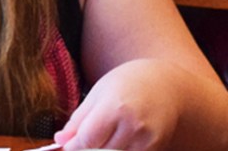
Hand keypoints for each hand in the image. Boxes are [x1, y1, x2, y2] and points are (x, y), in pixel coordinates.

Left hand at [54, 60, 181, 150]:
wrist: (167, 84)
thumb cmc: (130, 82)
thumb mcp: (99, 92)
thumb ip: (79, 118)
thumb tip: (60, 140)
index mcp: (115, 108)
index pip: (86, 140)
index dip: (74, 145)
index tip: (69, 143)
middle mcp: (133, 126)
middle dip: (88, 149)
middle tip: (88, 138)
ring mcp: (146, 140)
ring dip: (105, 150)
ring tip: (108, 134)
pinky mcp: (155, 148)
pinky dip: (120, 150)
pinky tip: (121, 137)